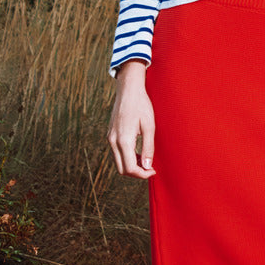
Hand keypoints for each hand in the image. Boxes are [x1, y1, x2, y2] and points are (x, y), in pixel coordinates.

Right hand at [107, 60, 155, 179]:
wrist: (128, 90)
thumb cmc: (141, 105)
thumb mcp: (149, 126)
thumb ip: (148, 148)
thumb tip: (147, 166)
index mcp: (123, 140)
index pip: (130, 168)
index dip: (142, 174)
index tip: (153, 171)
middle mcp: (113, 141)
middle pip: (122, 169)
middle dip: (136, 173)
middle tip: (150, 168)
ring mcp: (110, 138)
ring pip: (118, 162)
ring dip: (131, 165)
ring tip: (146, 160)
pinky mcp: (110, 135)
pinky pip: (116, 153)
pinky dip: (127, 158)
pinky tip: (138, 152)